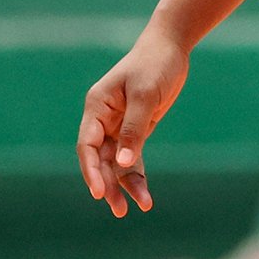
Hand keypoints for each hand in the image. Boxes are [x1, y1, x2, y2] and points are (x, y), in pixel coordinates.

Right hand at [78, 26, 189, 216]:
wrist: (171, 47)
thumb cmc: (154, 64)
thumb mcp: (144, 95)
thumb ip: (133, 128)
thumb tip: (123, 162)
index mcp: (97, 107)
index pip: (86, 145)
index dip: (90, 170)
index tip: (99, 192)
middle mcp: (103, 119)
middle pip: (100, 159)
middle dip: (108, 184)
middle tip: (118, 210)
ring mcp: (118, 126)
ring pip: (116, 162)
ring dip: (125, 184)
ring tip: (141, 206)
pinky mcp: (136, 129)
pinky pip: (132, 157)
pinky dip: (137, 174)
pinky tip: (144, 194)